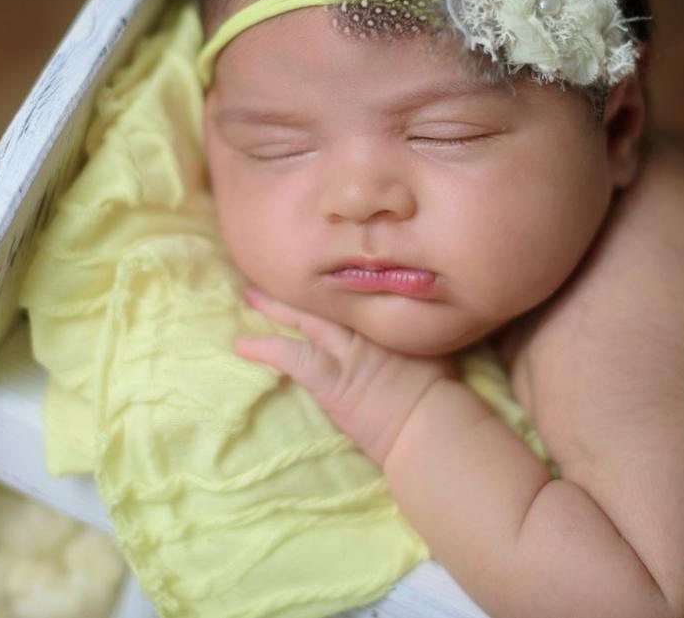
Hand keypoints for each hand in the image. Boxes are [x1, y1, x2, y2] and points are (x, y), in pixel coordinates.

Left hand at [234, 285, 456, 465]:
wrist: (430, 423)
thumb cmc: (442, 391)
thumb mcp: (437, 342)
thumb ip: (420, 322)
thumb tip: (424, 305)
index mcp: (390, 313)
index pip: (358, 284)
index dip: (337, 273)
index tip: (320, 260)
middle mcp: (365, 323)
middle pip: (327, 292)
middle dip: (301, 279)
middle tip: (277, 263)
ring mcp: (345, 349)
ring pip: (304, 317)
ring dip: (274, 306)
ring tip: (249, 294)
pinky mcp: (329, 377)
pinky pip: (290, 356)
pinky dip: (265, 349)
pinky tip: (242, 345)